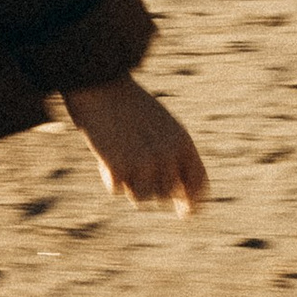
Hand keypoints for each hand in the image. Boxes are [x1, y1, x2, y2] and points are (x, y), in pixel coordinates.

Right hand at [62, 76, 209, 213]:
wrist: (97, 84)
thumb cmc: (127, 103)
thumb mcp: (160, 125)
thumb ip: (173, 155)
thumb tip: (181, 196)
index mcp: (182, 142)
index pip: (199, 184)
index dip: (193, 202)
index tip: (185, 212)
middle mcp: (167, 155)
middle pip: (166, 194)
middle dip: (151, 187)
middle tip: (133, 167)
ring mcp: (142, 162)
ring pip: (141, 197)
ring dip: (128, 183)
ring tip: (118, 157)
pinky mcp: (118, 167)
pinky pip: (116, 189)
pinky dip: (109, 177)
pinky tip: (103, 156)